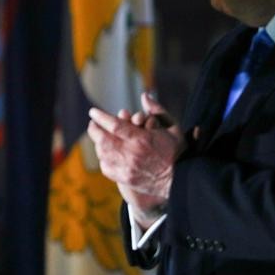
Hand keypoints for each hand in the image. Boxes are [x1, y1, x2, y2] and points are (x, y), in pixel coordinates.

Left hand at [87, 96, 184, 222]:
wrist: (182, 179)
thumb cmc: (177, 151)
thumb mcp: (173, 127)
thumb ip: (157, 110)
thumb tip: (144, 95)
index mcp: (142, 139)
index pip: (114, 125)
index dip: (101, 117)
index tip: (93, 111)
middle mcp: (132, 154)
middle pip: (104, 140)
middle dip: (94, 130)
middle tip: (92, 124)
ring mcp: (127, 168)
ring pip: (103, 154)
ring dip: (98, 144)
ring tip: (98, 137)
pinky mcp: (126, 179)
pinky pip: (106, 168)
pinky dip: (103, 159)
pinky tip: (105, 154)